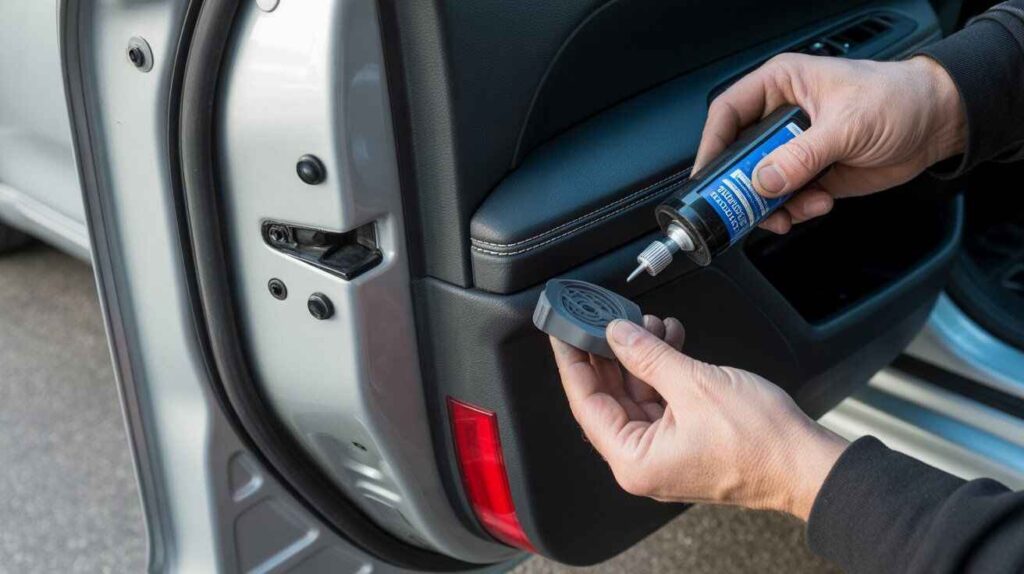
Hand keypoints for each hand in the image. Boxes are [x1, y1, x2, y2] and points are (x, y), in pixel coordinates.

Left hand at [550, 317, 848, 519]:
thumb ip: (647, 356)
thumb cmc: (760, 442)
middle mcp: (643, 462)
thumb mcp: (694, 384)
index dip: (572, 363)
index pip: (587, 404)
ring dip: (639, 357)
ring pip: (635, 395)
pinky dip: (661, 370)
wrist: (806, 463)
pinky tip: (667, 340)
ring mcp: (664, 453)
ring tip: (646, 324)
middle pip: (608, 399)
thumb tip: (616, 335)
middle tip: (601, 320)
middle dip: (608, 354)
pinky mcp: (684, 441)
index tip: (563, 334)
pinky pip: (659, 400)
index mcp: (634, 460)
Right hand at [694, 54, 965, 233]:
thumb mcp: (846, 124)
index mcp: (781, 86)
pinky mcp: (809, 174)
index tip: (708, 177)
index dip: (712, 145)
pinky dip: (795, 210)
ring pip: (759, 184)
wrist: (936, 125)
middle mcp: (781, 118)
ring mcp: (794, 149)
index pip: (728, 113)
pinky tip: (818, 203)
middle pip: (738, 157)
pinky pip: (785, 200)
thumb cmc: (898, 99)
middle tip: (750, 205)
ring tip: (796, 209)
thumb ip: (801, 155)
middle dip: (743, 186)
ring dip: (773, 205)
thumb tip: (763, 180)